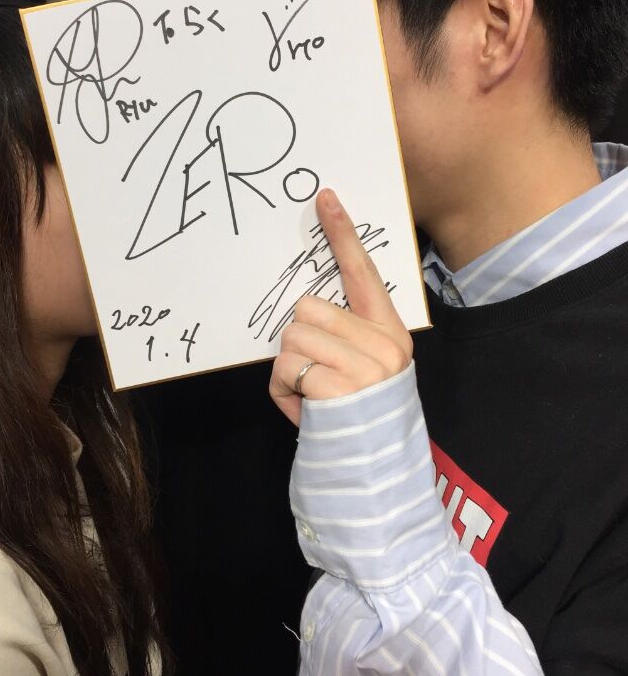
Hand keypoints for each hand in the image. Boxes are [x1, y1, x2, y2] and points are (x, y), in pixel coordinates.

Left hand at [269, 189, 412, 424]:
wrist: (375, 477)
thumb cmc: (360, 420)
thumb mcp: (364, 370)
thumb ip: (345, 335)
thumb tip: (305, 310)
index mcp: (391, 333)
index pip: (363, 273)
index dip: (343, 235)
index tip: (326, 198)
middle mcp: (384, 344)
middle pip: (307, 309)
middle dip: (298, 343)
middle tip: (317, 378)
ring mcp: (363, 366)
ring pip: (291, 338)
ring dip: (288, 372)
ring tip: (314, 398)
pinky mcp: (337, 387)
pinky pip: (284, 370)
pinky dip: (283, 394)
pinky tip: (307, 413)